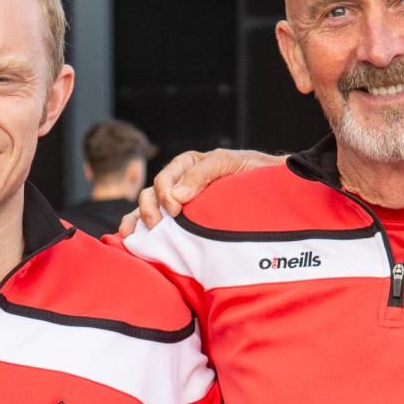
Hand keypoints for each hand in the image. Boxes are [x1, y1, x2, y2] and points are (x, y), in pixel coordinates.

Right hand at [127, 148, 283, 232]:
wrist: (275, 191)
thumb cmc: (254, 173)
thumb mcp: (230, 164)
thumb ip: (204, 173)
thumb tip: (178, 196)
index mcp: (190, 166)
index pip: (168, 176)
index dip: (166, 192)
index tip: (176, 210)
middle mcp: (181, 185)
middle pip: (153, 192)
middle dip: (150, 208)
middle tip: (157, 225)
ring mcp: (180, 206)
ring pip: (149, 208)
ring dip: (138, 219)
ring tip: (131, 233)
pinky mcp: (183, 225)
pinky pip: (157, 225)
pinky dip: (139, 230)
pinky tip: (129, 240)